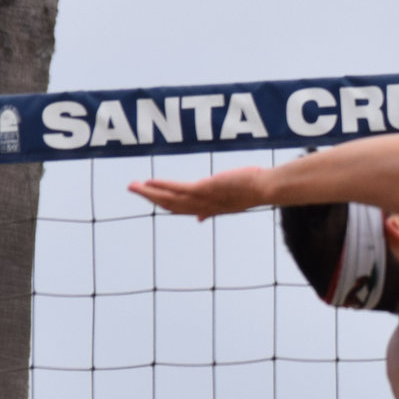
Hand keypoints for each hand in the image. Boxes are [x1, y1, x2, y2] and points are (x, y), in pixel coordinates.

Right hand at [130, 167, 275, 218]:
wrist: (266, 188)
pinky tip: (149, 181)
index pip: (186, 210)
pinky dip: (161, 186)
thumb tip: (203, 216)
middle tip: (133, 189)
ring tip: (132, 186)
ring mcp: (202, 199)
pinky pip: (177, 189)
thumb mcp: (238, 197)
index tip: (157, 202)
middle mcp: (204, 207)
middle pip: (171, 206)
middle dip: (150, 198)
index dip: (169, 206)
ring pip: (169, 199)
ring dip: (148, 193)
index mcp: (213, 208)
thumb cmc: (256, 188)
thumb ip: (219, 204)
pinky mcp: (203, 189)